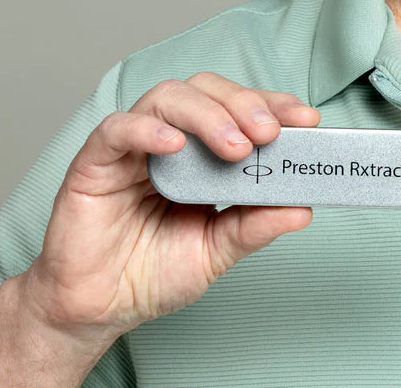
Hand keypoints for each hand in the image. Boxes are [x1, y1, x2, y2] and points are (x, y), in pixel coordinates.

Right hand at [22, 72, 319, 345]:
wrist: (97, 310)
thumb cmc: (153, 272)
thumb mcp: (216, 250)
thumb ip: (254, 226)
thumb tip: (303, 209)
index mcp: (203, 151)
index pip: (241, 108)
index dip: (273, 105)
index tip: (306, 119)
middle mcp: (170, 137)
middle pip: (208, 90)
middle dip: (245, 104)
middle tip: (269, 134)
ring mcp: (132, 147)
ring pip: (170, 97)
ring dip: (208, 115)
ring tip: (235, 147)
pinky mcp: (94, 163)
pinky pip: (117, 129)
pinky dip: (147, 129)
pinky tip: (174, 146)